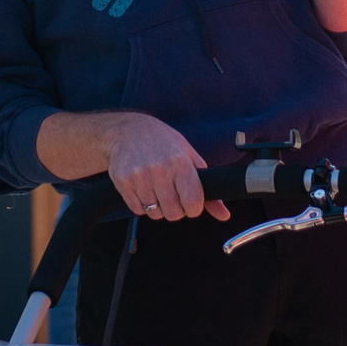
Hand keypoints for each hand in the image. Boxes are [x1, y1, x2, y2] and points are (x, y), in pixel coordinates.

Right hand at [106, 112, 229, 222]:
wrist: (127, 130)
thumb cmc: (162, 142)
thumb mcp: (190, 157)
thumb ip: (207, 188)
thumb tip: (224, 215)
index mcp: (180, 162)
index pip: (193, 202)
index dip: (194, 208)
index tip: (190, 202)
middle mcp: (159, 169)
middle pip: (173, 213)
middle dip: (176, 209)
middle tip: (172, 194)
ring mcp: (138, 176)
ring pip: (155, 213)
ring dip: (158, 207)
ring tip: (156, 188)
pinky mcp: (122, 182)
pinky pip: (137, 210)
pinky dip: (142, 205)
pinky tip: (144, 188)